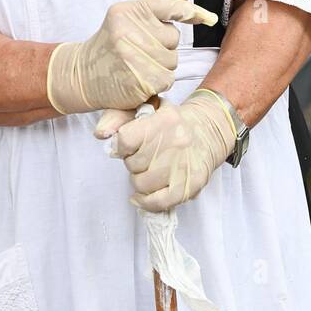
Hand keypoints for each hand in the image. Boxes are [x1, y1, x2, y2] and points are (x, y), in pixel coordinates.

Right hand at [46, 0, 216, 114]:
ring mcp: (133, 57)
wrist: (83, 74)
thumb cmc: (111, 43)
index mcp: (127, 11)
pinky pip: (167, 78)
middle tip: (141, 49)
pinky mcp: (139, 81)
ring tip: (139, 64)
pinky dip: (159, 81)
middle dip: (164, 45)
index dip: (192, 11)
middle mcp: (128, 31)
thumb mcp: (129, 17)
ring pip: (173, 60)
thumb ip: (160, 3)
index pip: (168, 5)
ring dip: (162, 64)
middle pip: (174, 37)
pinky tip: (141, 78)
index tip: (208, 18)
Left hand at [95, 91, 234, 212]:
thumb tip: (101, 134)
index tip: (128, 146)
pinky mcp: (190, 185)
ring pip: (141, 184)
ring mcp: (183, 166)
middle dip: (133, 162)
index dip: (122, 146)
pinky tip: (141, 196)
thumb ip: (120, 117)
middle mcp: (175, 142)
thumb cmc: (172, 122)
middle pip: (132, 164)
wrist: (209, 131)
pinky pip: (158, 202)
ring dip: (140, 180)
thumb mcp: (147, 108)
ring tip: (149, 170)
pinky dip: (145, 202)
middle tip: (143, 157)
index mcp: (164, 120)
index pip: (125, 140)